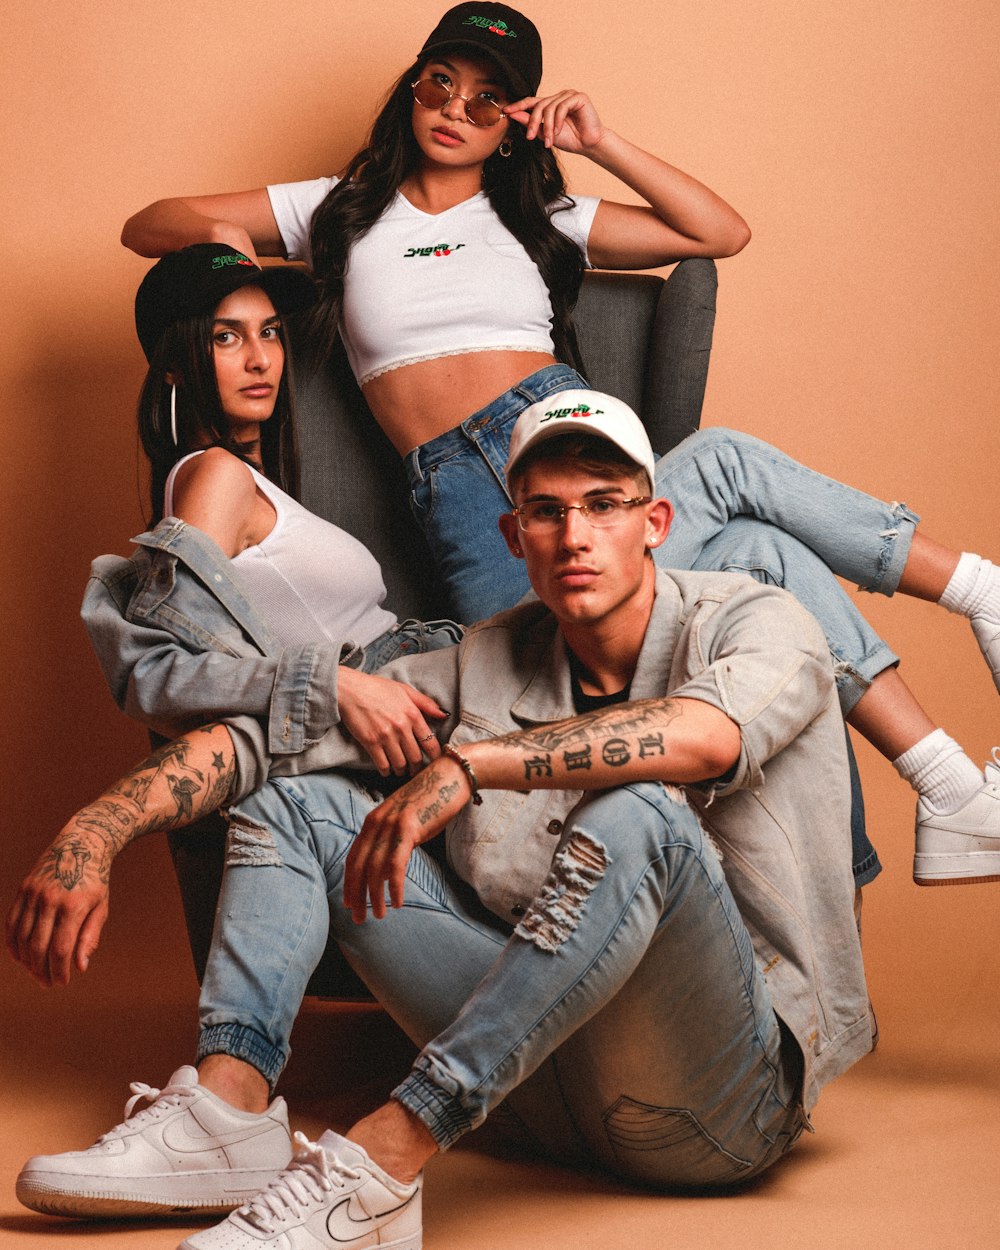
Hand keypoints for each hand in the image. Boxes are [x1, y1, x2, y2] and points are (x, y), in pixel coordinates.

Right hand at [6, 823, 110, 986]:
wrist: (82, 842)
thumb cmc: (95, 879)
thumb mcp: (100, 906)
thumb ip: (90, 937)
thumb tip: (80, 967)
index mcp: (73, 906)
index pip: (60, 949)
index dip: (58, 970)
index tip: (61, 982)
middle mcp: (50, 899)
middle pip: (38, 946)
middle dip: (41, 970)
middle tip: (47, 983)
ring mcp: (34, 893)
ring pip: (21, 937)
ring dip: (26, 960)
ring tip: (35, 971)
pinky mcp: (24, 889)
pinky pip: (11, 922)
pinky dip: (13, 943)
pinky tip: (20, 956)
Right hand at [338, 668, 446, 776]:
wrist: (350, 689)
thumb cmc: (378, 688)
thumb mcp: (405, 690)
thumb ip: (426, 703)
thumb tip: (444, 715)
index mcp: (413, 714)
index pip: (430, 743)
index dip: (434, 757)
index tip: (434, 763)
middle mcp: (402, 727)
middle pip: (416, 757)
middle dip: (417, 767)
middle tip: (416, 770)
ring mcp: (386, 736)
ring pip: (400, 764)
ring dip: (402, 770)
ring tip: (401, 770)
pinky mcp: (370, 742)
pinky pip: (383, 764)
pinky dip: (386, 771)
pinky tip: (387, 770)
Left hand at [342, 757, 470, 922]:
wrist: (450, 776)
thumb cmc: (432, 800)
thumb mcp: (405, 821)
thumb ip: (392, 842)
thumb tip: (384, 870)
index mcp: (372, 821)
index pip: (354, 857)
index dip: (349, 883)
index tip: (350, 903)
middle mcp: (376, 823)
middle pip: (359, 866)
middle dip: (356, 895)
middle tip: (358, 919)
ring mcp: (391, 825)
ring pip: (375, 869)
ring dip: (375, 897)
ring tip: (378, 915)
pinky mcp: (408, 828)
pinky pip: (395, 865)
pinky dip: (393, 887)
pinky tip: (397, 902)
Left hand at [504, 89, 605, 153]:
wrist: (588, 145)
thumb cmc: (570, 140)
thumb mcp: (546, 133)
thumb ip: (531, 123)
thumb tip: (514, 115)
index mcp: (550, 104)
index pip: (531, 101)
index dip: (518, 105)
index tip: (506, 110)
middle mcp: (558, 97)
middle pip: (539, 105)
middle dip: (532, 122)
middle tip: (530, 137)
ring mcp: (569, 95)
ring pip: (549, 107)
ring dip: (547, 126)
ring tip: (549, 141)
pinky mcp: (578, 97)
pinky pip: (562, 106)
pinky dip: (558, 120)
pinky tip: (559, 131)